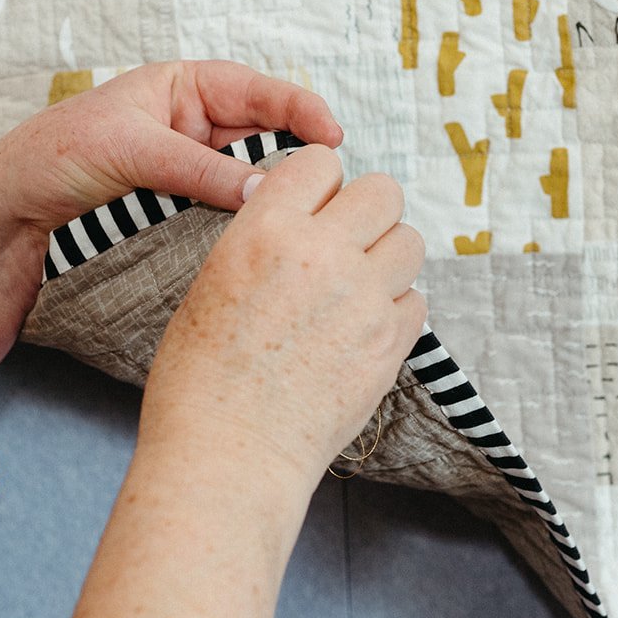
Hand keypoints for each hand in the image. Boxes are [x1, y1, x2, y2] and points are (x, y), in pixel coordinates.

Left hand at [0, 60, 343, 474]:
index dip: (300, 108)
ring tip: (308, 211)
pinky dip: (252, 221)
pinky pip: (231, 210)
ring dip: (277, 192)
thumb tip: (262, 191)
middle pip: (266, 133)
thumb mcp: (128, 152)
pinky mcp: (184, 211)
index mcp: (182, 86)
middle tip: (331, 180)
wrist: (6, 219)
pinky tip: (268, 236)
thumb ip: (197, 170)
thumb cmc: (51, 159)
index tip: (333, 136)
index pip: (257, 88)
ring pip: (253, 177)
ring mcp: (192, 169)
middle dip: (299, 152)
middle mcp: (194, 124)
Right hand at [140, 145, 426, 491]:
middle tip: (347, 243)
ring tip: (358, 288)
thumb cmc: (200, 379)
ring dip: (389, 257)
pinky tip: (364, 330)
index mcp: (265, 230)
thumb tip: (302, 221)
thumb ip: (265, 241)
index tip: (315, 209)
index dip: (321, 184)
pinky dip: (397, 309)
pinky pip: (417, 300)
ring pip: (410, 242)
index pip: (321, 163)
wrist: (228, 455)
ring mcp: (363, 299)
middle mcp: (321, 254)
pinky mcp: (390, 344)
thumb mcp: (212, 284)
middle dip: (368, 212)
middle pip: (383, 192)